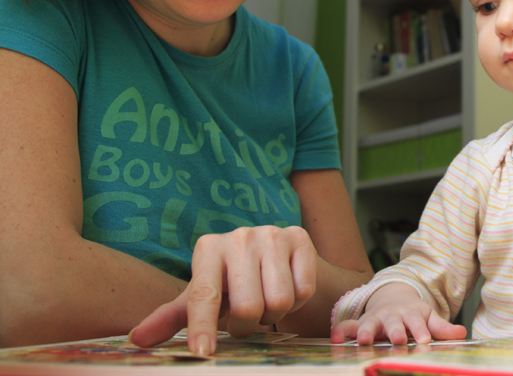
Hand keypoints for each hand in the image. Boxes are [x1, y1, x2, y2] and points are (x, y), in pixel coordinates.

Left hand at [129, 225, 316, 354]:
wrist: (274, 257)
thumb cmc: (230, 283)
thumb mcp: (200, 298)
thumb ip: (170, 318)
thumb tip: (136, 339)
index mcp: (208, 248)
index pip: (204, 295)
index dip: (203, 327)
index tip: (203, 353)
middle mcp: (239, 236)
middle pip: (248, 306)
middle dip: (248, 324)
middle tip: (246, 317)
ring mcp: (271, 233)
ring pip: (279, 301)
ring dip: (274, 314)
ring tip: (266, 300)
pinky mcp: (299, 236)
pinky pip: (303, 289)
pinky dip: (297, 300)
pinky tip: (287, 286)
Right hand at [330, 282, 466, 344]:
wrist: (393, 296)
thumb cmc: (413, 313)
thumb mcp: (428, 316)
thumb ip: (442, 327)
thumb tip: (462, 333)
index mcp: (410, 314)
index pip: (417, 321)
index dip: (421, 330)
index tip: (425, 340)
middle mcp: (392, 316)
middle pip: (393, 323)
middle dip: (395, 331)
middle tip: (398, 340)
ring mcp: (376, 319)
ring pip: (370, 324)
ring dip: (367, 331)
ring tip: (365, 341)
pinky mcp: (361, 324)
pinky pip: (349, 327)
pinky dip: (341, 331)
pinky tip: (335, 339)